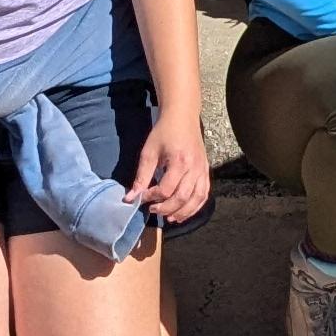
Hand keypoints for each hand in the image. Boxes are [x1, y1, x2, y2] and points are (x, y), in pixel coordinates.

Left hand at [131, 106, 211, 226]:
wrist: (182, 116)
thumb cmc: (164, 132)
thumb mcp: (149, 152)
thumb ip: (141, 177)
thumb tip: (130, 199)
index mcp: (179, 161)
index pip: (166, 189)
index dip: (152, 197)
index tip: (142, 197)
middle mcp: (194, 168)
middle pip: (182, 198)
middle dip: (166, 208)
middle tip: (153, 209)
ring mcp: (203, 170)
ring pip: (196, 199)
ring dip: (183, 213)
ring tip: (169, 218)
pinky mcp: (206, 171)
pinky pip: (204, 194)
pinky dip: (196, 206)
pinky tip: (184, 212)